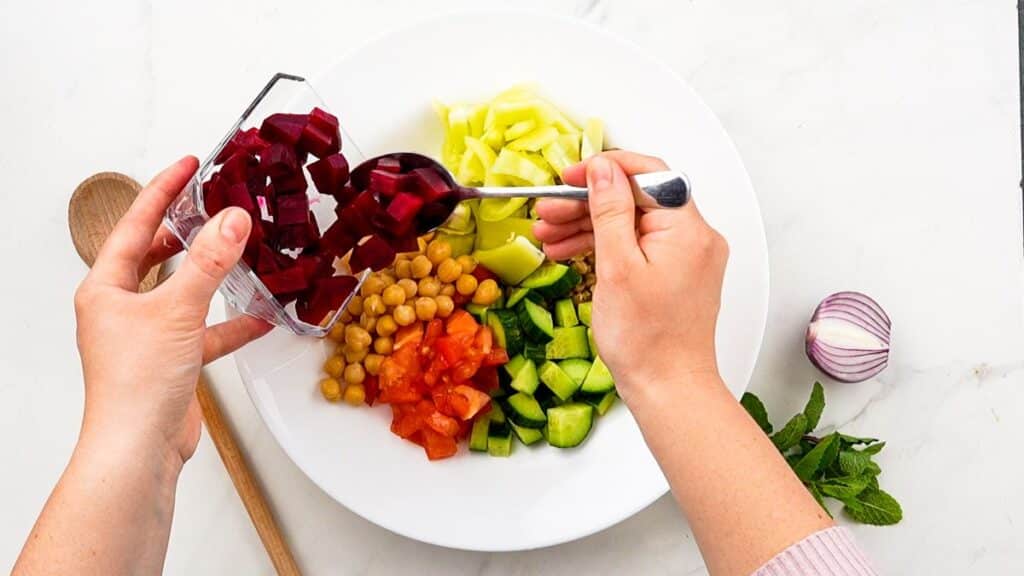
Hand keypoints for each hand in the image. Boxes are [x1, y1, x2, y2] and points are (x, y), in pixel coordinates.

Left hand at [74, 156, 271, 466]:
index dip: (163, 190)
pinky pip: (205, 331)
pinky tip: (259, 316)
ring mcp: (147, 335)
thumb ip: (209, 263)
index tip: (189, 165)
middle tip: (213, 203)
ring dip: (213, 275)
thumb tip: (231, 220)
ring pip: (183, 292)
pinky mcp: (171, 360)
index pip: (136, 225)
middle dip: (186, 230)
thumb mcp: (177, 311)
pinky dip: (230, 323)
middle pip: (156, 255)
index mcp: (106, 288)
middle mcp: (121, 308)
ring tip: (239, 250)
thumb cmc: (135, 385)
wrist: (138, 448)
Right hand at [533, 152, 727, 402]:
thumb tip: (603, 170)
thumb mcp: (617, 267)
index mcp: (688, 229)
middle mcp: (694, 238)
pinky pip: (637, 247)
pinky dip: (604, 247)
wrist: (668, 389)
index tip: (570, 177)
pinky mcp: (674, 275)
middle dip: (587, 202)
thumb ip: (610, 211)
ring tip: (547, 236)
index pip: (649, 174)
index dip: (605, 169)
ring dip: (588, 226)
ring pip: (631, 224)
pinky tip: (569, 253)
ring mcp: (685, 257)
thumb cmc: (647, 340)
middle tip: (548, 212)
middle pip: (636, 199)